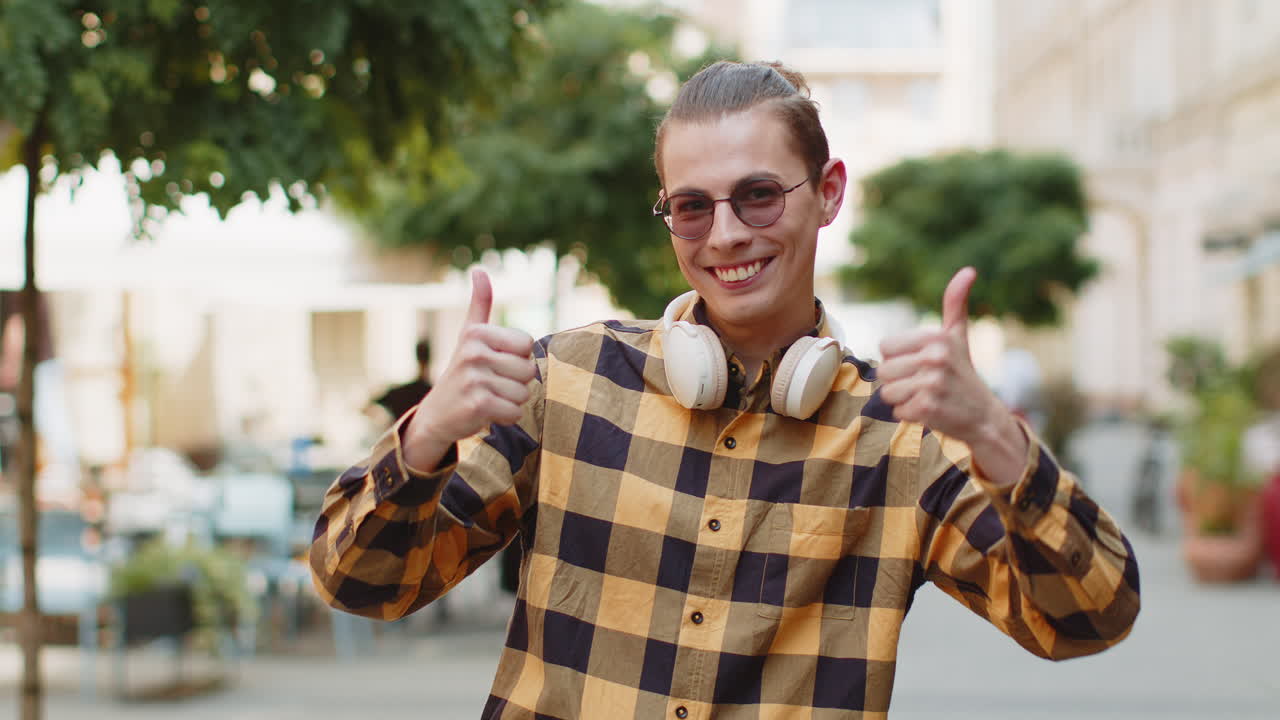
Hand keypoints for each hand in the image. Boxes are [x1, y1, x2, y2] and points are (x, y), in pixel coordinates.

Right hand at [403, 269, 536, 469]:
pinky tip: (486, 412)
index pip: (527, 344)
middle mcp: (473, 353)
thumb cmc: (462, 372)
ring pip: (524, 393)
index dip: (517, 358)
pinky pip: (515, 412)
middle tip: (491, 384)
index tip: (495, 362)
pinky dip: (505, 417)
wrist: (436, 415)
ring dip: (510, 401)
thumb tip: (479, 270)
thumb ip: (480, 304)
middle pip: (529, 370)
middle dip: (516, 382)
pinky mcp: (478, 405)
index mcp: (476, 333)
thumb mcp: (469, 335)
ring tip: (488, 397)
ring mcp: (474, 379)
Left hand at [877, 267, 1001, 445]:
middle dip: (899, 381)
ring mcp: (932, 383)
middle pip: (883, 370)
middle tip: (925, 383)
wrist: (984, 416)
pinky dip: (910, 415)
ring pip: (887, 392)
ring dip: (903, 399)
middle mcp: (935, 357)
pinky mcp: (928, 408)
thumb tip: (968, 271)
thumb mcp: (958, 336)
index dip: (898, 358)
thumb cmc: (963, 373)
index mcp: (937, 337)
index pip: (885, 346)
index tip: (921, 363)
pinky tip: (931, 410)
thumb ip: (955, 304)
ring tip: (927, 396)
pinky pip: (897, 411)